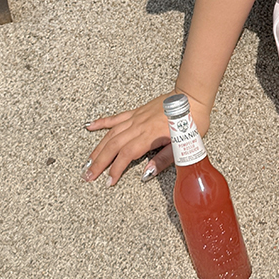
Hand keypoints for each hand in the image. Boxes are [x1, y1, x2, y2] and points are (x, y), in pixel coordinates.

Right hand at [82, 92, 211, 186]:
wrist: (191, 97)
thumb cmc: (190, 121)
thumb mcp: (181, 145)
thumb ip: (162, 160)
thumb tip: (146, 174)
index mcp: (150, 136)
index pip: (126, 155)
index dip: (116, 169)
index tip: (108, 182)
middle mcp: (139, 126)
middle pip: (113, 145)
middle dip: (99, 162)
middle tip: (88, 176)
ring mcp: (136, 118)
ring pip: (111, 134)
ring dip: (98, 148)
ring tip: (87, 162)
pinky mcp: (137, 112)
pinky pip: (116, 118)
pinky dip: (102, 122)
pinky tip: (90, 126)